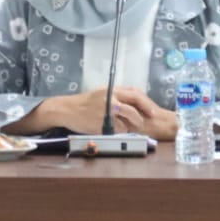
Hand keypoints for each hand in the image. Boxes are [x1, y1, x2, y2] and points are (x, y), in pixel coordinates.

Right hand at [10, 87, 176, 138]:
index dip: (146, 101)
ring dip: (136, 121)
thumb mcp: (102, 94)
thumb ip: (117, 95)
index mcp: (111, 90)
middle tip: (152, 116)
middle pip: (134, 101)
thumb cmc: (85, 104)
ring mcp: (106, 110)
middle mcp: (110, 98)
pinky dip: (122, 130)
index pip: (135, 92)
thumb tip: (135, 100)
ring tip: (138, 126)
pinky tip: (120, 130)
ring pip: (129, 115)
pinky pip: (118, 128)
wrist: (67, 110)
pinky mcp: (102, 123)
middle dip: (146, 109)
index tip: (152, 109)